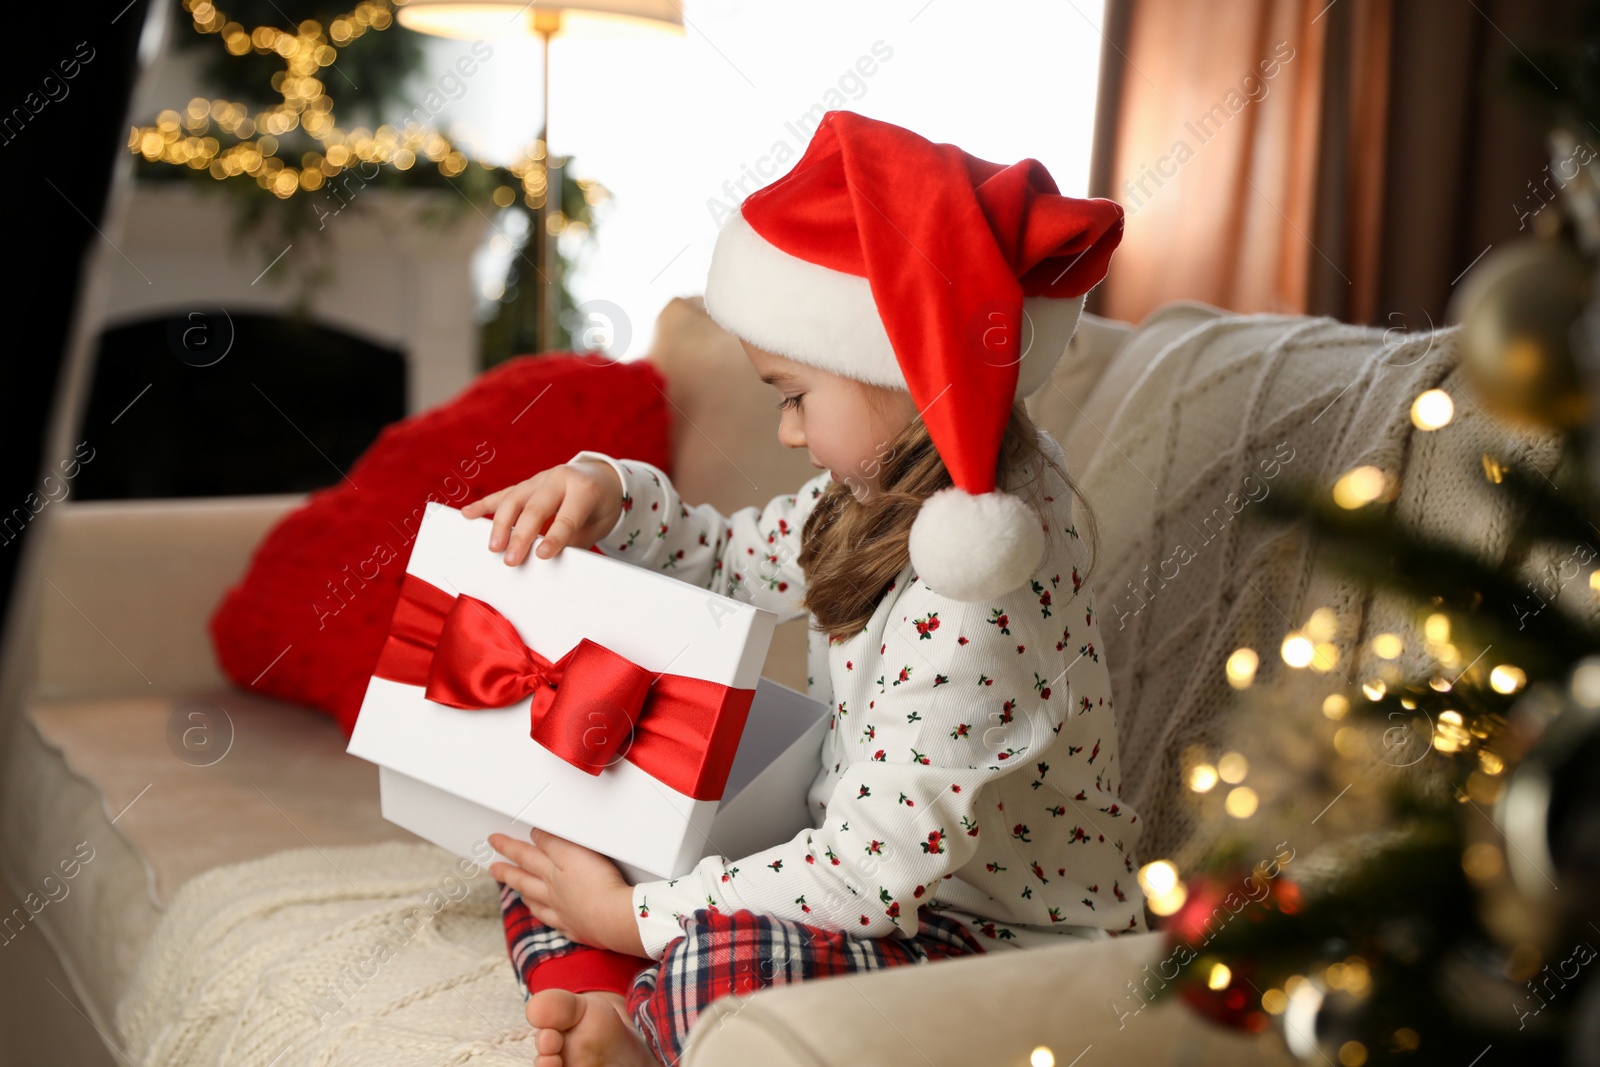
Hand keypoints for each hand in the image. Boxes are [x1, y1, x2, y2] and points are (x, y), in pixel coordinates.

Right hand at [461, 460, 623, 565]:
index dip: (554, 537)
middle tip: (511, 560)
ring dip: (501, 524)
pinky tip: (468, 514)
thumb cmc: (602, 506)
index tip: (541, 556)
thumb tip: (545, 560)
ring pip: (515, 498)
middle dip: (520, 535)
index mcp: (584, 489)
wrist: (605, 477)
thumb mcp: (598, 525)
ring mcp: (542, 478)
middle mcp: (560, 479)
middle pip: (535, 507)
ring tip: (493, 547)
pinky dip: (485, 504)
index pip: (566, 516)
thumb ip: (573, 539)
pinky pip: (504, 493)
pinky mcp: (529, 483)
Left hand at [488, 828, 644, 957]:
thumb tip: (536, 835)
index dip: (509, 846)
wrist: (615, 917)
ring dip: (524, 893)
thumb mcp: (575, 851)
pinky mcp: (577, 927)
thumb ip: (554, 842)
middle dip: (507, 872)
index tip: (495, 841)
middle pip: (524, 880)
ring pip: (536, 902)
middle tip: (493, 868)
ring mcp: (563, 912)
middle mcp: (553, 893)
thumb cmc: (599, 885)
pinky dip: (546, 916)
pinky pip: (554, 922)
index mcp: (552, 872)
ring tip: (515, 890)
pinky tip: (546, 914)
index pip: (525, 855)